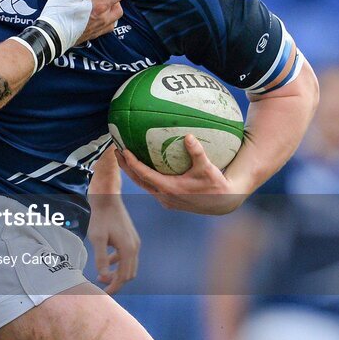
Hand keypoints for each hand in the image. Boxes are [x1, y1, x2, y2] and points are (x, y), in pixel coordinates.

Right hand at [35, 0, 122, 51]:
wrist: (51, 34)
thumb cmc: (59, 11)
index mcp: (100, 6)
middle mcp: (103, 18)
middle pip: (118, 5)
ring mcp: (100, 28)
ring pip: (115, 16)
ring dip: (111, 8)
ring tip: (101, 3)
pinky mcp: (95, 34)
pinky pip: (109, 26)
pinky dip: (108, 19)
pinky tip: (98, 15)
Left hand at [87, 194, 139, 293]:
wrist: (107, 197)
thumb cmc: (100, 217)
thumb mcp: (97, 239)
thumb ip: (101, 259)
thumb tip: (103, 276)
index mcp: (128, 249)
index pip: (124, 277)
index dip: (114, 287)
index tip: (102, 293)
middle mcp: (135, 247)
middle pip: (129, 273)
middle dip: (116, 281)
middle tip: (101, 284)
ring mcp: (134, 241)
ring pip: (128, 265)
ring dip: (117, 272)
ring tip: (101, 275)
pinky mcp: (130, 237)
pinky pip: (126, 256)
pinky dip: (117, 262)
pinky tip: (105, 261)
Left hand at [115, 135, 246, 214]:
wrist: (222, 202)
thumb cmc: (215, 184)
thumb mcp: (208, 168)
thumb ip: (197, 152)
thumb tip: (188, 136)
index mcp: (169, 188)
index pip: (144, 174)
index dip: (132, 163)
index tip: (123, 151)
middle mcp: (164, 196)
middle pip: (138, 180)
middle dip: (125, 166)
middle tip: (116, 150)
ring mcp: (165, 200)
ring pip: (143, 185)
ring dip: (132, 172)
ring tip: (124, 157)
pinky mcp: (168, 201)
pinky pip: (151, 187)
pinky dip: (143, 177)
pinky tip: (142, 166)